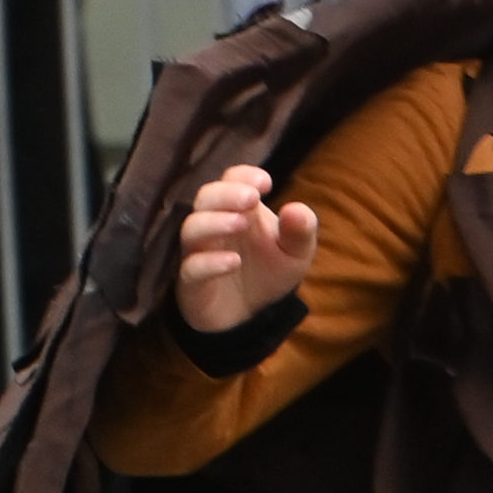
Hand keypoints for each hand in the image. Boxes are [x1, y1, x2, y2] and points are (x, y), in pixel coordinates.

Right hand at [174, 160, 320, 330]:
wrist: (250, 315)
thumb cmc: (269, 271)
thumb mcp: (296, 252)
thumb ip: (301, 230)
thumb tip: (296, 209)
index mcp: (238, 208)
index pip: (232, 179)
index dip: (244, 176)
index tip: (265, 184)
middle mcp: (213, 224)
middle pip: (206, 196)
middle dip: (227, 193)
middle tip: (251, 199)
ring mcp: (199, 252)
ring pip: (191, 228)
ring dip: (214, 222)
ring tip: (240, 223)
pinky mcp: (192, 283)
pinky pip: (191, 268)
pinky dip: (210, 262)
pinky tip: (234, 262)